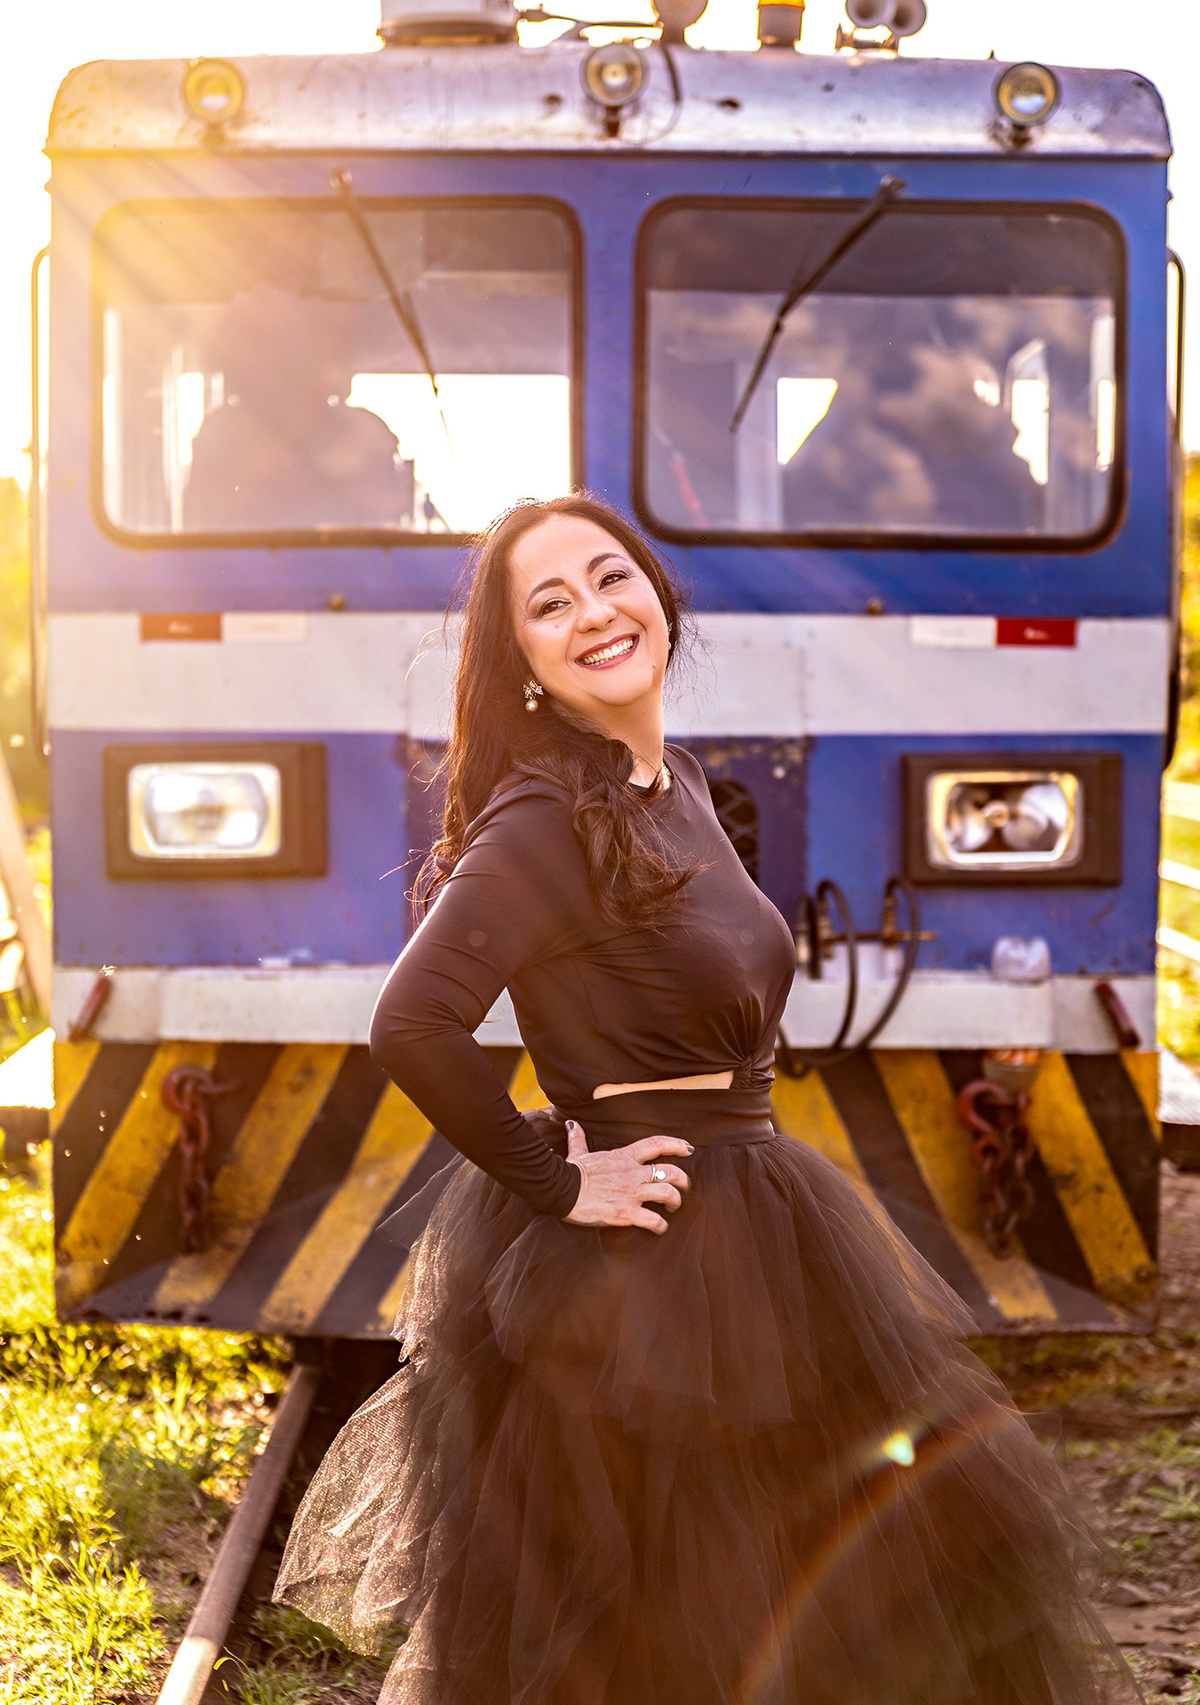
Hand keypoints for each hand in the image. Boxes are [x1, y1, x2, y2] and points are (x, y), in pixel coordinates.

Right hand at [563, 1119, 692, 1233]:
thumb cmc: (570, 1172)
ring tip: (673, 1208)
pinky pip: (653, 1220)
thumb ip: (578, 1138)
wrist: (561, 1190)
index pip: (656, 1144)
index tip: (689, 1148)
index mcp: (624, 1156)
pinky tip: (660, 1228)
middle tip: (683, 1188)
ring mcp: (631, 1193)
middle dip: (683, 1180)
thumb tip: (571, 1123)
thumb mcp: (577, 1152)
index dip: (676, 1144)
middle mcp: (632, 1173)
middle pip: (670, 1171)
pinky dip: (661, 1226)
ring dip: (675, 1202)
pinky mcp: (626, 1212)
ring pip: (667, 1193)